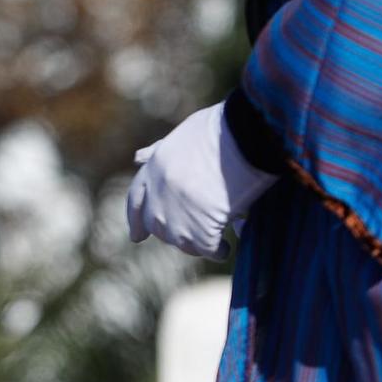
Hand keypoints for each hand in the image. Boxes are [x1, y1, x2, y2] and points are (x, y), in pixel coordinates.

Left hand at [126, 101, 277, 258]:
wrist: (245, 135)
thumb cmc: (222, 129)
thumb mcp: (183, 134)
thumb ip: (161, 150)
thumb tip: (138, 159)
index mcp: (155, 168)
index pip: (137, 200)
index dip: (136, 220)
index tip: (136, 237)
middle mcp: (159, 194)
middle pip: (157, 225)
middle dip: (172, 234)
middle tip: (190, 239)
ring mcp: (177, 214)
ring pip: (181, 241)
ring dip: (196, 245)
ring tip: (213, 243)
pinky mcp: (201, 228)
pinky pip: (207, 250)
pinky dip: (217, 252)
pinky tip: (225, 249)